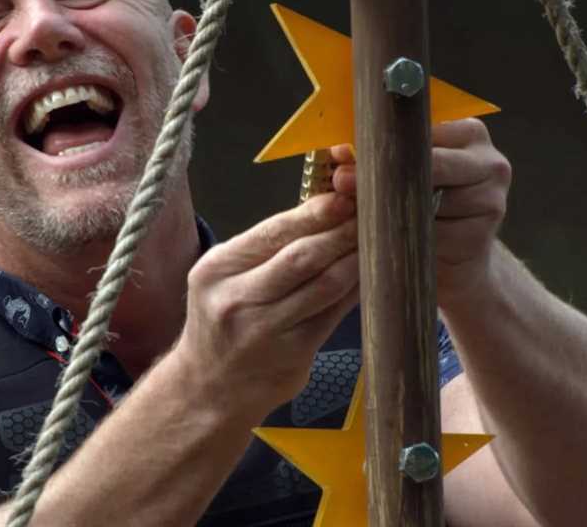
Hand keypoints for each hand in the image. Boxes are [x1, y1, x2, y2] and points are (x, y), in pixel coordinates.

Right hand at [175, 193, 360, 420]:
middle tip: (370, 213)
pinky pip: (334, 313)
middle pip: (302, 257)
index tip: (344, 198)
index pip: (272, 232)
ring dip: (356, 259)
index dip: (314, 213)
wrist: (209, 388)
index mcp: (217, 270)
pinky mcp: (295, 354)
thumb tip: (327, 208)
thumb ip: (266, 248)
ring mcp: (266, 331)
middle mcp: (236, 300)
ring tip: (376, 240)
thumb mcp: (226, 278)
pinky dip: (355, 289)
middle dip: (341, 232)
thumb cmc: (224, 321)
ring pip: (325, 285)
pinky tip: (369, 274)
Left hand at [329, 118, 510, 301]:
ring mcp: (492, 199)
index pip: (425, 129)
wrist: (457, 259)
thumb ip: (381, 156)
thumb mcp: (407, 174)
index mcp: (470, 133)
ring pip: (430, 200)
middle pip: (432, 163)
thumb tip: (339, 151)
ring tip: (358, 209)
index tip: (346, 151)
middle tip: (343, 181)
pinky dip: (406, 236)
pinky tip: (387, 236)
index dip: (384, 141)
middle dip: (384, 173)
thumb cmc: (425, 206)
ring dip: (391, 208)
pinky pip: (433, 234)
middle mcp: (490, 162)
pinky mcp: (481, 236)